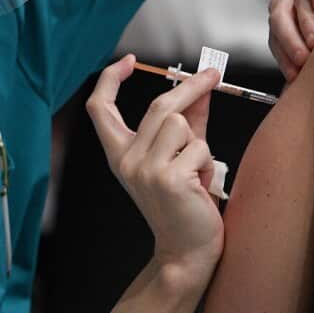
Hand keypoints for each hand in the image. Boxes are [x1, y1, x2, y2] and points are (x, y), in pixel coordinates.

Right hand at [87, 56, 223, 279]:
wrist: (187, 251)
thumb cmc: (185, 204)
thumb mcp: (180, 156)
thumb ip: (189, 121)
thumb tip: (200, 88)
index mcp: (120, 154)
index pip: (99, 109)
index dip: (110, 79)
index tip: (129, 61)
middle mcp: (126, 161)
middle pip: (158, 106)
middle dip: (191, 87)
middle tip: (214, 75)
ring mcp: (144, 170)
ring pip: (180, 123)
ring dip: (199, 142)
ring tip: (197, 168)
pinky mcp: (168, 178)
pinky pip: (199, 147)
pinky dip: (207, 162)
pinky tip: (200, 185)